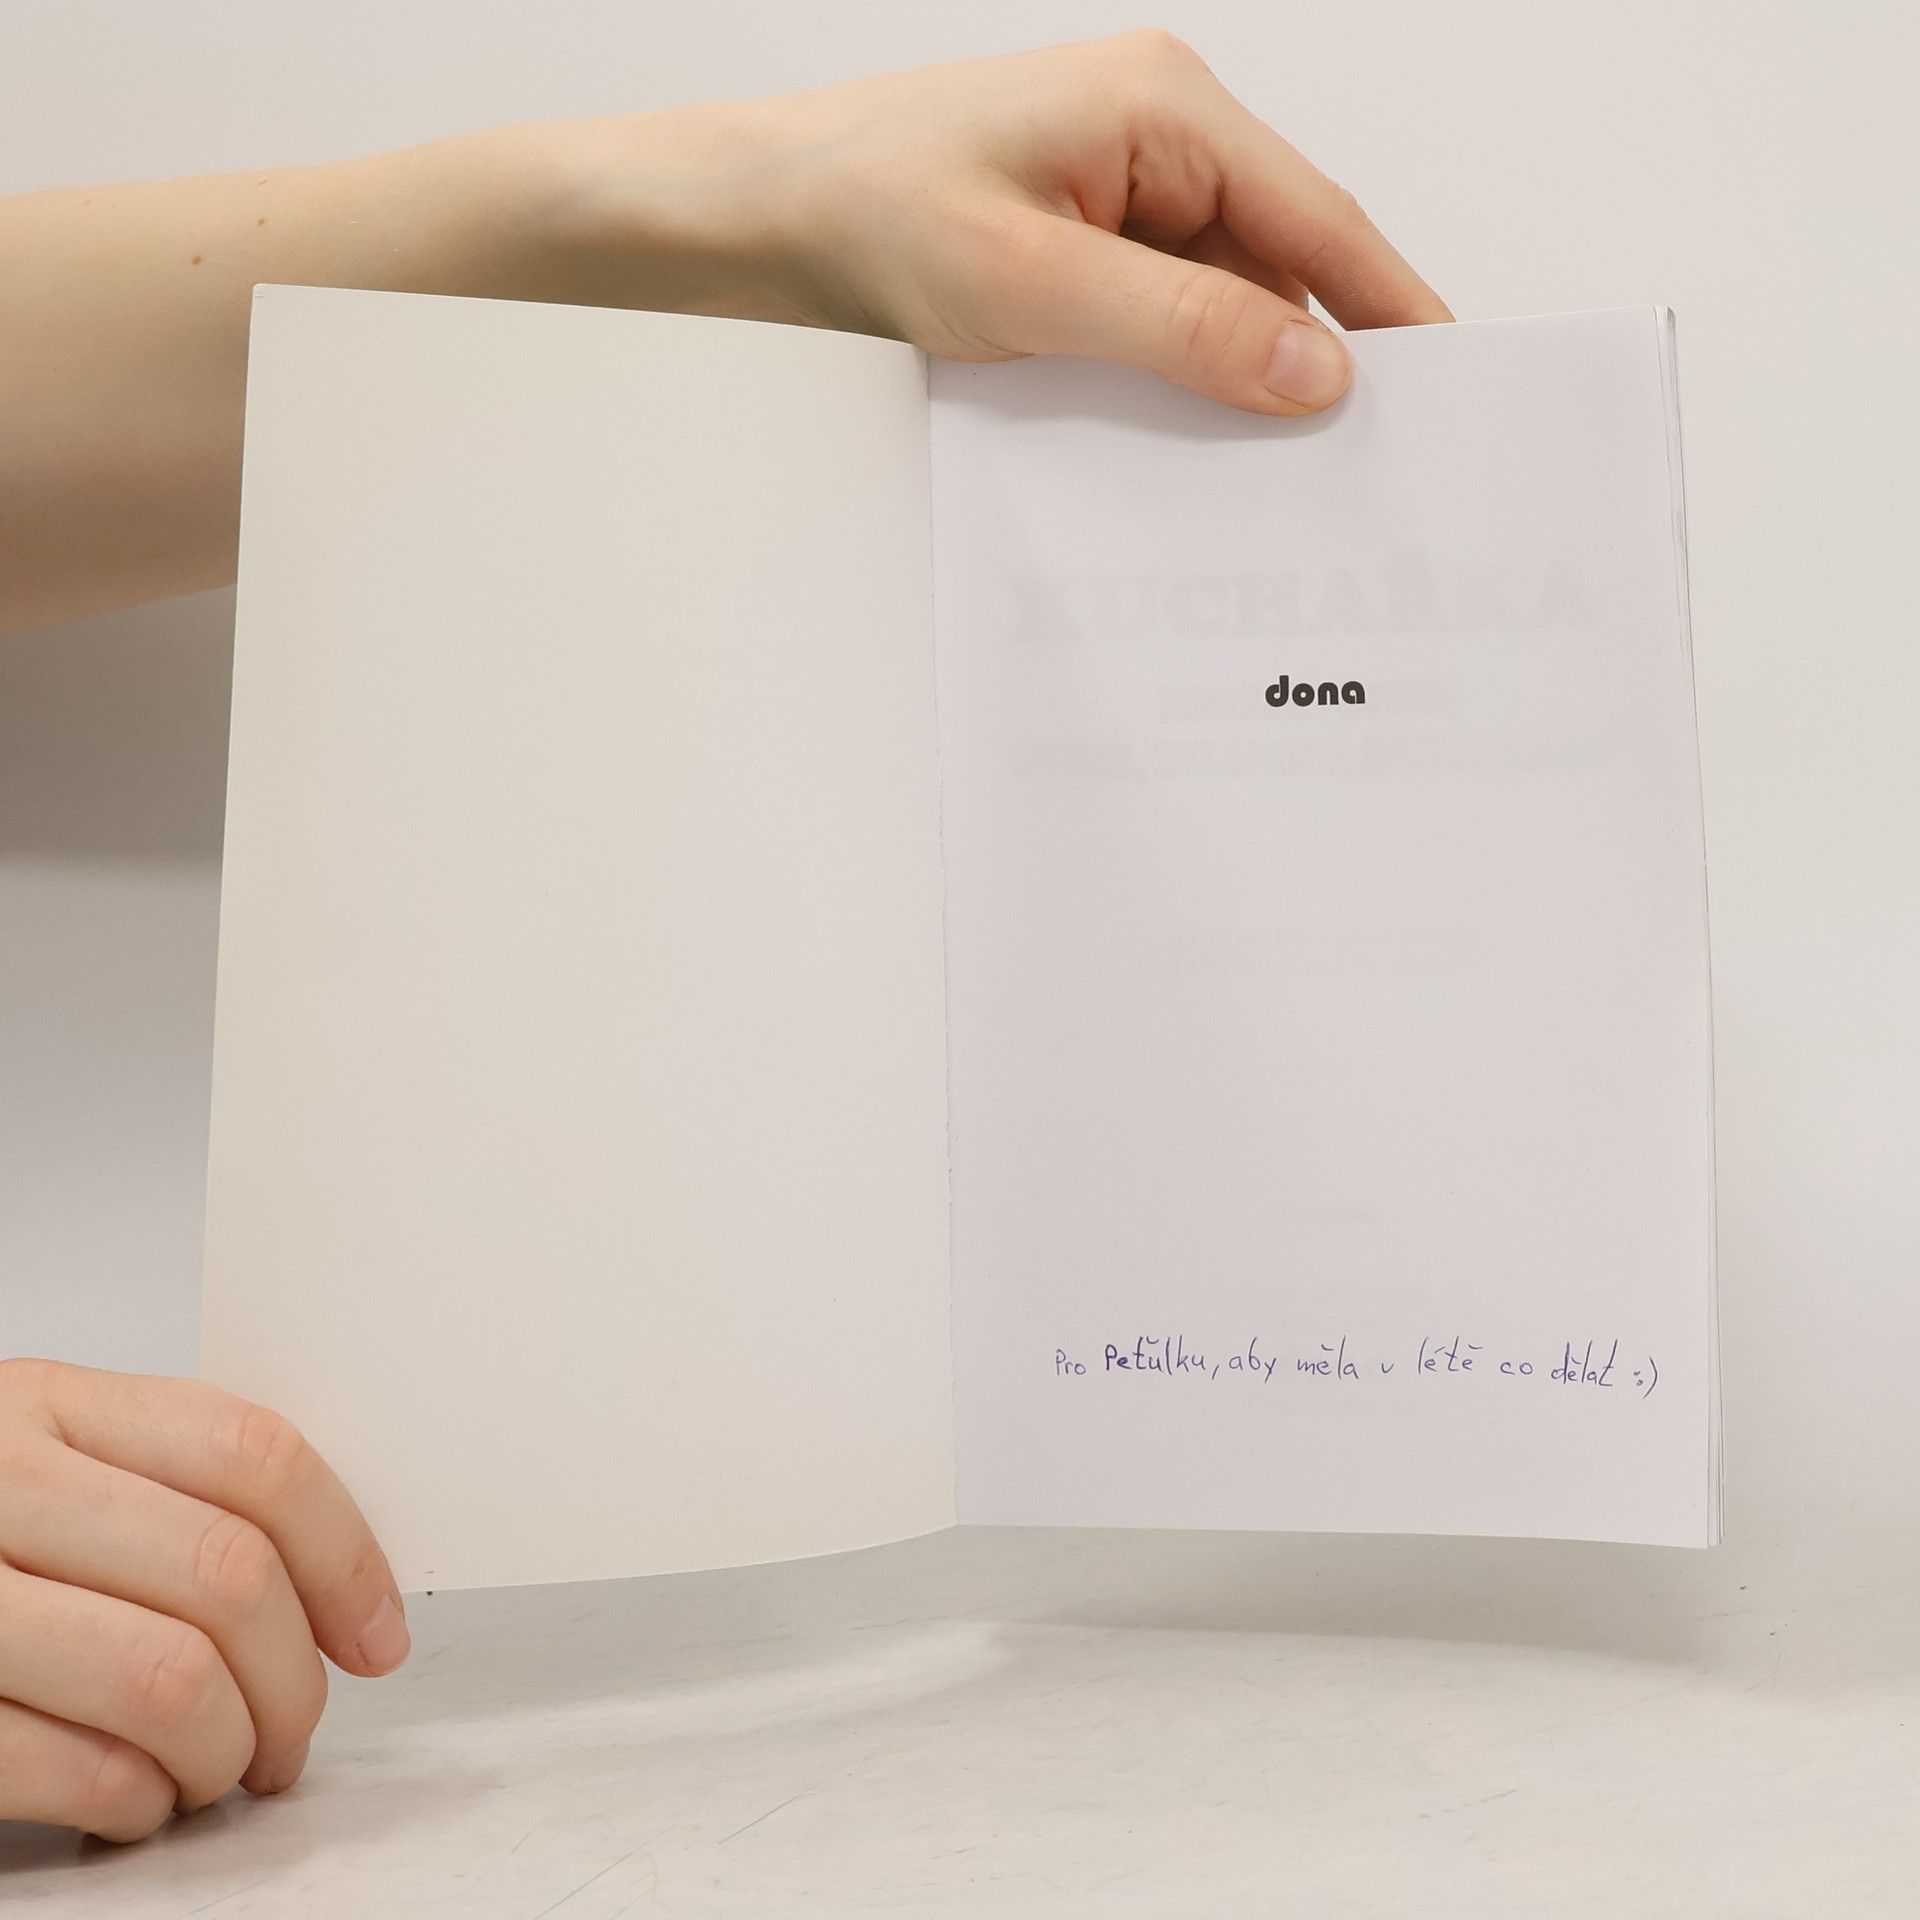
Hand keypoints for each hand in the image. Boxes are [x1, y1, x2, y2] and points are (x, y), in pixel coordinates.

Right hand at [0, 1359, 406, 1840]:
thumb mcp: (50, 1456)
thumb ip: (169, 1489)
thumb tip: (340, 1594)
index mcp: (51, 1402)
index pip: (254, 1456)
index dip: (346, 1555)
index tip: (378, 1635)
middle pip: (227, 1577)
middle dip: (295, 1680)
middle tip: (295, 1731)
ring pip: (168, 1680)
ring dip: (226, 1750)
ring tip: (221, 1768)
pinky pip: (75, 1768)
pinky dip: (138, 1802)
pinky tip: (141, 1798)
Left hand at [547, 31, 1450, 415]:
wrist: (755, 217)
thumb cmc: (870, 211)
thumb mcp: (1035, 286)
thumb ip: (1184, 331)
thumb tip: (1316, 371)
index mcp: (1166, 110)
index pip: (1318, 220)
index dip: (1390, 309)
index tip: (1450, 387)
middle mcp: (1158, 141)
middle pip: (1278, 264)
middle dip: (1311, 363)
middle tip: (1360, 470)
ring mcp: (1120, 193)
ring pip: (1220, 303)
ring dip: (1234, 383)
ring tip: (1266, 483)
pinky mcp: (1082, 244)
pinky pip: (1160, 319)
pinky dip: (1175, 380)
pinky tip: (1177, 447)